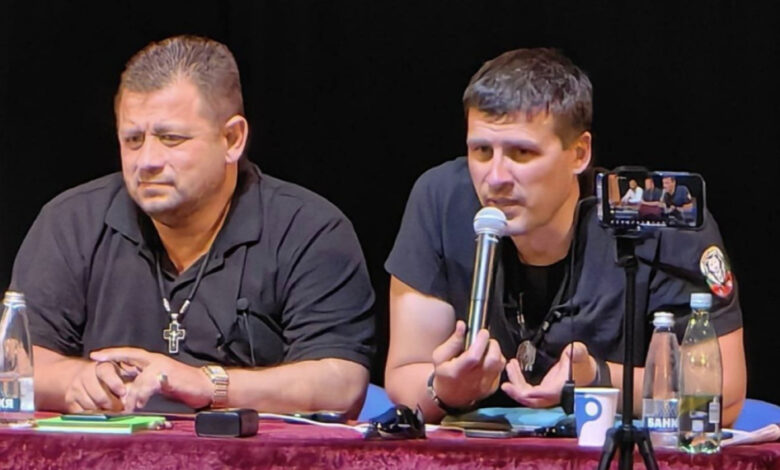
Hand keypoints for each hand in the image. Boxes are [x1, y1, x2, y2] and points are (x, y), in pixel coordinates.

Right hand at [64, 361, 126, 411]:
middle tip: (121, 409)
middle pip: (99, 395)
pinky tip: (100, 413)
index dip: (115, 384)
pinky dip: (92, 416)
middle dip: (112, 404)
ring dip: (103, 412)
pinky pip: (81, 413)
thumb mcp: (118, 372)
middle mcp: (85, 375)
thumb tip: (136, 394)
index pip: (106, 373)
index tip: (123, 392)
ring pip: (91, 406)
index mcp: (101, 366)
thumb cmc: (107, 376)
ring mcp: (76, 388)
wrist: (79, 375)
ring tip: (112, 412)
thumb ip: (127, 380)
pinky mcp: (69, 400)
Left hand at [90, 347, 213, 411]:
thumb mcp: (158, 384)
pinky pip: (150, 384)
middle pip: (131, 355)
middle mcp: (156, 360)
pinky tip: (139, 403)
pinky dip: (142, 395)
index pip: (129, 354)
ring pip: (139, 377)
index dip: (113, 354)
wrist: (205, 385)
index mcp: (152, 361)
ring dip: (131, 393)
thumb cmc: (182, 385)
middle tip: (97, 360)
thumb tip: (124, 394)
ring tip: (125, 407)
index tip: (96, 355)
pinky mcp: (169, 375)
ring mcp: (163, 366)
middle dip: (113, 357)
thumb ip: (142, 385)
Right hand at [430, 321, 505, 407]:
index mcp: (457, 372)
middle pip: (492, 360)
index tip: (481, 332)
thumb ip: (453, 341)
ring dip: (496, 352)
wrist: (450, 396)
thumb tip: (462, 326)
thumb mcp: (440, 356)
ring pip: (500, 364)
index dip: (481, 341)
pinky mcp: (492, 388)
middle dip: (492, 344)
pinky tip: (487, 359)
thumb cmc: (445, 375)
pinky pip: (501, 371)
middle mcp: (473, 380)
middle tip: (485, 339)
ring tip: (486, 349)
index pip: (474, 356)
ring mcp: (484, 385)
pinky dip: (497, 361)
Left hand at [501, 342, 596, 407]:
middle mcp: (553, 394)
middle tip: (506, 385)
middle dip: (518, 394)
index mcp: (561, 388)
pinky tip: (513, 370)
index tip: (522, 391)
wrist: (586, 371)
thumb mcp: (580, 355)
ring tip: (509, 367)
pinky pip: (528, 391)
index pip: (546, 394)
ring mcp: (547, 394)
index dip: (534, 394)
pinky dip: (518, 383)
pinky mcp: (543, 391)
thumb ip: (577, 353)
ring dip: (516, 385)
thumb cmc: (583, 365)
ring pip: (528, 396)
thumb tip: (574, 350)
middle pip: (533, 401)